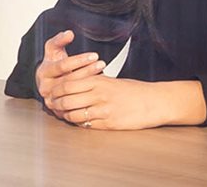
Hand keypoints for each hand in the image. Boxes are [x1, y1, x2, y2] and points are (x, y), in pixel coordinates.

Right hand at [34, 30, 104, 102]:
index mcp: (43, 72)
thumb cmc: (53, 65)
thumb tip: (68, 33)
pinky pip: (76, 102)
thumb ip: (59, 40)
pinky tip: (98, 87)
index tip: (94, 55)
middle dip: (87, 70)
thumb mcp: (53, 51)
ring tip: (102, 72)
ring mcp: (52, 99)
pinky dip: (87, 94)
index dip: (79, 60)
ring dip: (89, 80)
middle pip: (69, 79)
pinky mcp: (60, 109)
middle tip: (101, 63)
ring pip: (74, 91)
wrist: (48, 83)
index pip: (62, 66)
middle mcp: (46, 87)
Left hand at [45, 77, 206, 129]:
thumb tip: (71, 85)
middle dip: (56, 104)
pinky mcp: (109, 123)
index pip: (67, 84)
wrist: (155, 102)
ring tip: (63, 115)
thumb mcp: (110, 80)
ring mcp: (104, 110)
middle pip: (66, 100)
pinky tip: (78, 121)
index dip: (56, 90)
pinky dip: (79, 124)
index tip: (51, 93)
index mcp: (98, 81)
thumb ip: (91, 82)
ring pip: (74, 115)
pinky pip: (87, 125)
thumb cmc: (133, 90)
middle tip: (53, 106)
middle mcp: (99, 95)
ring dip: (66, 116)